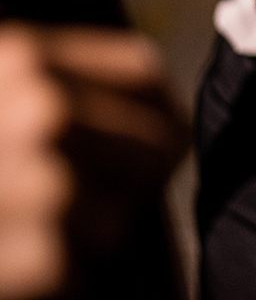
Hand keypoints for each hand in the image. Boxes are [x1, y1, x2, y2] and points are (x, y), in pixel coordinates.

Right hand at [0, 23, 186, 298]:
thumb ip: (44, 81)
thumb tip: (131, 100)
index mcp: (25, 59)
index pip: (144, 75)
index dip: (157, 111)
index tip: (152, 135)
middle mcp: (43, 114)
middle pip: (158, 146)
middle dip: (132, 178)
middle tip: (84, 195)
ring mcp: (45, 189)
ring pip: (121, 219)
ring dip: (82, 236)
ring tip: (22, 227)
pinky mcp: (41, 261)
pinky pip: (82, 275)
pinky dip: (55, 280)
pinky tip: (11, 262)